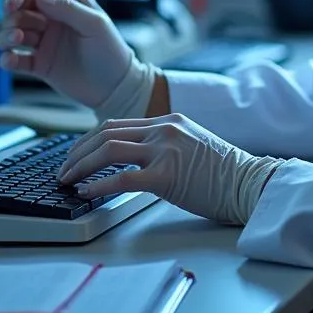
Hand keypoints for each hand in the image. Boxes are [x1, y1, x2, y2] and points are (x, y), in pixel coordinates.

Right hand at [0, 0, 135, 109]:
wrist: (114, 88)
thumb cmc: (111, 51)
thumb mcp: (95, 25)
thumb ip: (68, 8)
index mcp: (71, 5)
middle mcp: (55, 20)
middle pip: (25, 4)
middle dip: (13, 3)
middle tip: (12, 8)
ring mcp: (46, 42)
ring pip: (15, 29)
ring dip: (8, 32)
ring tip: (16, 40)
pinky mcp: (40, 65)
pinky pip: (16, 58)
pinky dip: (7, 58)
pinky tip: (9, 60)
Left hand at [56, 114, 283, 225]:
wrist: (250, 183)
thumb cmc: (223, 173)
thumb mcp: (189, 146)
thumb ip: (161, 146)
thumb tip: (128, 162)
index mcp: (168, 120)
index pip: (116, 124)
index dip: (88, 140)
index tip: (74, 155)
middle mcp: (164, 129)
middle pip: (106, 133)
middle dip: (77, 152)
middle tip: (63, 170)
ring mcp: (166, 150)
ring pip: (108, 150)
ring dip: (81, 165)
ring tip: (67, 180)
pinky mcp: (167, 176)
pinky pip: (122, 179)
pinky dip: (98, 185)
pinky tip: (86, 193)